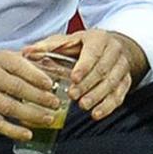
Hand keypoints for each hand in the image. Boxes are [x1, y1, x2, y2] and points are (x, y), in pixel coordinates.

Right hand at [0, 49, 63, 141]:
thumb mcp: (3, 57)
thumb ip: (27, 63)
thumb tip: (54, 70)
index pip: (18, 66)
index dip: (36, 76)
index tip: (51, 84)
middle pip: (16, 88)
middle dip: (38, 97)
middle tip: (55, 103)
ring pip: (8, 107)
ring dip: (30, 114)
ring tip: (48, 119)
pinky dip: (12, 131)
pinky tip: (27, 134)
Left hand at [24, 29, 147, 120]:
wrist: (112, 47)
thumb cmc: (83, 44)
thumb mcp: (66, 40)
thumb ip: (47, 47)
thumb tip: (26, 52)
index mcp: (99, 38)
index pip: (93, 53)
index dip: (84, 67)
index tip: (73, 79)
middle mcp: (114, 52)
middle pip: (102, 71)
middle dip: (88, 85)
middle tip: (73, 96)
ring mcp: (122, 67)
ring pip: (112, 84)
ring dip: (98, 97)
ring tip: (83, 106)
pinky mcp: (126, 81)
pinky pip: (120, 95)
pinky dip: (108, 106)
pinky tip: (96, 114)